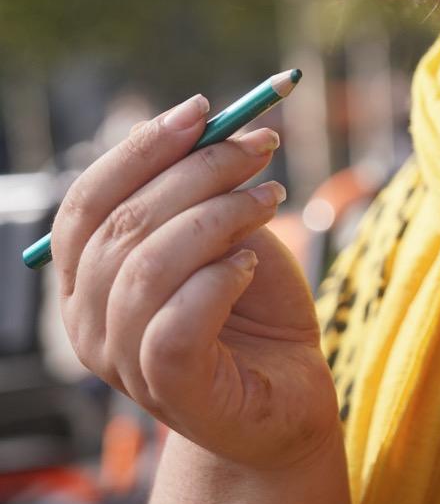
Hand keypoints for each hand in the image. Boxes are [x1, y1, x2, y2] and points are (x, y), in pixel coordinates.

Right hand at [53, 96, 339, 471]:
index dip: (140, 149)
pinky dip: (219, 279)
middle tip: (261, 146)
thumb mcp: (225, 235)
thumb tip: (213, 124)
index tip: (201, 110)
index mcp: (89, 278)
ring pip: (150, 267)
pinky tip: (252, 265)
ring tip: (270, 197)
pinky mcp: (173, 392)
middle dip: (199, 170)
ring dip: (220, 215)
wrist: (288, 393)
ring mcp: (124, 364)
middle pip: (124, 225)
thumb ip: (204, 192)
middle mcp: (90, 323)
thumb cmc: (252, 308)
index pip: (88, 202)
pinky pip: (177, 323)